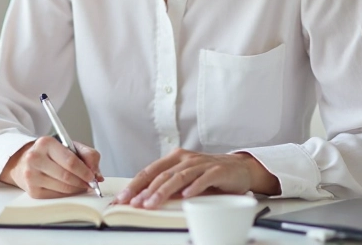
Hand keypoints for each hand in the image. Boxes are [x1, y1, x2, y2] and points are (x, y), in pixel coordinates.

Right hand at [0, 136, 103, 198]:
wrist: (24, 161)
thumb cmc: (50, 153)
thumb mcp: (69, 146)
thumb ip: (88, 155)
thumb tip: (97, 175)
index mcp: (46, 143)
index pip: (70, 161)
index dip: (85, 171)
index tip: (93, 177)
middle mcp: (35, 158)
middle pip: (67, 176)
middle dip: (83, 182)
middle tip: (91, 183)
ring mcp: (32, 175)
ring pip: (63, 187)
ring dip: (77, 189)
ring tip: (82, 185)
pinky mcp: (32, 190)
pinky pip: (56, 195)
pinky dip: (67, 194)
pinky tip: (70, 189)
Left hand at [111, 149, 280, 208]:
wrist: (239, 168)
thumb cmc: (208, 174)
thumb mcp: (185, 178)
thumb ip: (168, 185)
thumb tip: (145, 199)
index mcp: (174, 159)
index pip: (149, 172)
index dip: (134, 185)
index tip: (122, 199)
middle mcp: (186, 158)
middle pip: (161, 174)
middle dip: (144, 190)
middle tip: (134, 204)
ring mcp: (202, 164)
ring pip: (178, 177)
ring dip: (163, 191)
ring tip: (152, 203)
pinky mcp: (218, 171)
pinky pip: (204, 179)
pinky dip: (194, 187)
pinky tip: (186, 196)